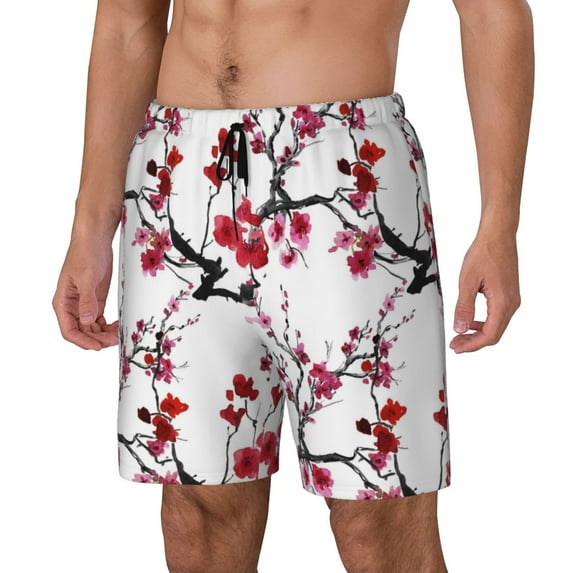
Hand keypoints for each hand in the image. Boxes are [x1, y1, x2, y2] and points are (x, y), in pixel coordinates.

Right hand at [53, 237, 118, 349]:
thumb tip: (86, 321)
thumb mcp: (86, 278)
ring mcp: (84, 305)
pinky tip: (118, 327)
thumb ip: (87, 301)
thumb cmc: (84, 255)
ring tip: (119, 335)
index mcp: (63, 303)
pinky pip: (100, 321)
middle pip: (83, 332)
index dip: (82, 341)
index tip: (97, 346)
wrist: (94, 241)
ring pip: (92, 329)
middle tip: (114, 341)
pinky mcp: (95, 301)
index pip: (69, 330)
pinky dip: (108, 326)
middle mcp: (72, 307)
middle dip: (98, 339)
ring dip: (104, 334)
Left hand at [450, 232, 519, 353]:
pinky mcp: (508, 294)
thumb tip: (460, 328)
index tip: (457, 347)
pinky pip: (497, 315)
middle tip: (456, 345)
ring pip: (496, 325)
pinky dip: (483, 322)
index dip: (472, 345)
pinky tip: (470, 321)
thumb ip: (463, 307)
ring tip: (460, 335)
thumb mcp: (467, 281)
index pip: (490, 335)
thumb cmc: (485, 253)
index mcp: (503, 302)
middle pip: (494, 334)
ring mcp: (512, 299)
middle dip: (473, 342)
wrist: (498, 235)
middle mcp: (511, 303)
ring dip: (477, 333)